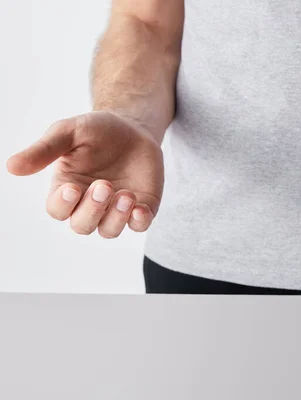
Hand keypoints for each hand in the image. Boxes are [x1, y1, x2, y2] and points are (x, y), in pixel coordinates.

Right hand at [7, 111, 163, 237]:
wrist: (133, 128)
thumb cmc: (97, 130)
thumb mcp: (69, 132)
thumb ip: (44, 150)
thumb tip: (11, 167)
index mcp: (67, 189)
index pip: (57, 210)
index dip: (63, 204)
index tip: (73, 187)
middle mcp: (89, 205)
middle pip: (82, 225)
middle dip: (92, 209)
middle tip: (104, 186)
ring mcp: (116, 209)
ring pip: (109, 230)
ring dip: (116, 217)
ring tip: (126, 195)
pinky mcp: (141, 207)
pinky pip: (139, 225)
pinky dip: (139, 221)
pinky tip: (140, 208)